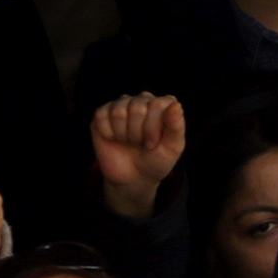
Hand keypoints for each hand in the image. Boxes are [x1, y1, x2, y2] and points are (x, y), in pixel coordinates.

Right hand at [88, 95, 186, 219]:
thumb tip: (175, 105)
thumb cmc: (156, 160)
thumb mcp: (172, 148)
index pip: (157, 105)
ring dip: (123, 134)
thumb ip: (176, 126)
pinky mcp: (102, 113)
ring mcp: (121, 105)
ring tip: (129, 141)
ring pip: (119, 112)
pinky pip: (101, 116)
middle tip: (141, 144)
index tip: (153, 144)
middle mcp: (142, 100)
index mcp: (163, 104)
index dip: (153, 129)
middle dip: (138, 133)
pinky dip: (108, 133)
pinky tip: (115, 139)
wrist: (133, 177)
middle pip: (137, 108)